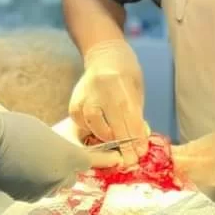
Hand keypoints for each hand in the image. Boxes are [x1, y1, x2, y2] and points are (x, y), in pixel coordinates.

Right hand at [0, 110, 122, 202]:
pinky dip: (30, 184)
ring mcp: (43, 191)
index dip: (105, 161)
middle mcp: (61, 178)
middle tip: (48, 157)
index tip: (118, 161)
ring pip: (52, 186)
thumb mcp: (45, 133)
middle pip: (70, 177)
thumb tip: (56, 156)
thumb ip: (58, 148)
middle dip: (64, 170)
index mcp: (69, 157)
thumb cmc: (17, 129)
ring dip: (46, 178)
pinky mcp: (26, 198)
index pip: (92, 161)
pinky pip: (35, 192)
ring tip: (27, 163)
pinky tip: (17, 171)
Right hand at [69, 39, 148, 166]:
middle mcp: (101, 90)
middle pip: (113, 124)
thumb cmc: (127, 73)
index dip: (135, 139)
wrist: (105, 54)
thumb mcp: (137, 90)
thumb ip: (136, 114)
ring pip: (94, 125)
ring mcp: (85, 95)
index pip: (130, 117)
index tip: (140, 154)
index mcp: (122, 84)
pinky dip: (90, 130)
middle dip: (123, 146)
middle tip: (130, 160)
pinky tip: (98, 131)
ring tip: (114, 143)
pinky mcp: (75, 100)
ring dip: (105, 138)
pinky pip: (81, 122)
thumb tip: (138, 141)